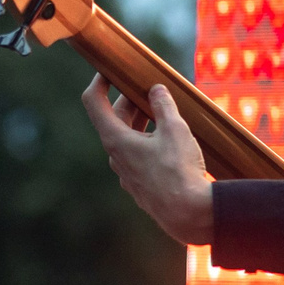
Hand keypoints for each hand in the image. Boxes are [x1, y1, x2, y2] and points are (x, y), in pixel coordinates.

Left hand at [80, 76, 214, 244]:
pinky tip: (168, 139)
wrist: (189, 215)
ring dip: (141, 121)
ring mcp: (126, 173)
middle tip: (148, 86)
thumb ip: (163, 106)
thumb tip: (156, 90)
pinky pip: (138, 156)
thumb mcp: (175, 130)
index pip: (94, 102)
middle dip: (130, 100)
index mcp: (115, 140)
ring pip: (128, 138)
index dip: (99, 81)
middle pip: (115, 119)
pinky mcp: (140, 185)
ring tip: (163, 110)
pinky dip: (148, 141)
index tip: (110, 69)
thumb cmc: (180, 171)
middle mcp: (115, 157)